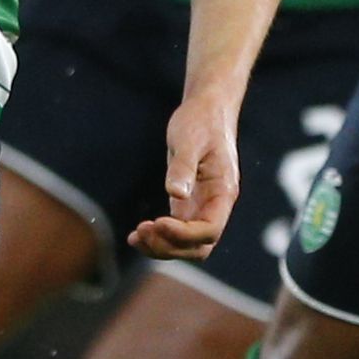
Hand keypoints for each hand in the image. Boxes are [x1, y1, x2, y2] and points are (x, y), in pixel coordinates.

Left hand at [132, 89, 240, 259]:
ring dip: (161, 247)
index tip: (157, 222)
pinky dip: (158, 238)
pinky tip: (136, 235)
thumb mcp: (190, 139)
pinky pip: (175, 232)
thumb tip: (175, 194)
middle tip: (141, 232)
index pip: (210, 229)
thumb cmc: (200, 122)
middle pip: (199, 247)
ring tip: (134, 237)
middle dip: (170, 246)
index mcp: (223, 192)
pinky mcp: (187, 204)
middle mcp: (216, 206)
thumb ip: (183, 166)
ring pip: (187, 245)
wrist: (205, 111)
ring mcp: (202, 208)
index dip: (184, 234)